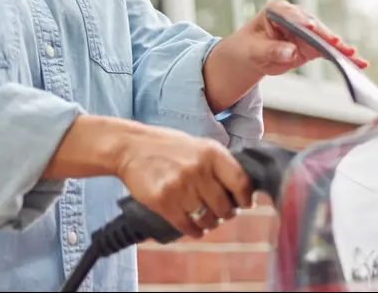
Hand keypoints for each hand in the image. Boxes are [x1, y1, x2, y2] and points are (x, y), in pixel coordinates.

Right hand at [114, 123, 253, 238]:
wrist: (131, 148)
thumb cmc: (169, 147)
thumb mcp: (199, 146)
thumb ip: (218, 164)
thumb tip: (241, 189)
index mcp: (211, 153)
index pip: (240, 182)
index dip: (246, 198)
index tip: (245, 204)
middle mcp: (198, 169)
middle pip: (224, 206)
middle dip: (226, 214)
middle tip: (223, 213)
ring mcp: (180, 186)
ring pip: (206, 219)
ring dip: (210, 224)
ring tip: (208, 220)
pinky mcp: (163, 201)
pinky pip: (186, 225)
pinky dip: (194, 231)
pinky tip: (195, 228)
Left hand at [228, 0, 369, 77]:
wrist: (251, 55)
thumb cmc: (249, 48)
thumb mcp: (255, 51)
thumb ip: (272, 50)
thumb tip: (291, 52)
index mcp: (278, 11)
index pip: (292, 15)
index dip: (302, 21)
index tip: (310, 27)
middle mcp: (297, 17)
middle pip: (314, 27)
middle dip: (326, 37)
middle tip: (338, 45)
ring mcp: (307, 31)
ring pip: (326, 39)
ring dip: (340, 49)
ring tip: (354, 57)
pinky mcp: (313, 45)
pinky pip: (329, 51)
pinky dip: (342, 57)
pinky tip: (357, 62)